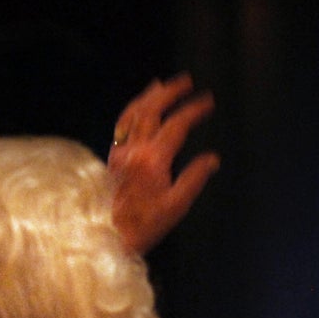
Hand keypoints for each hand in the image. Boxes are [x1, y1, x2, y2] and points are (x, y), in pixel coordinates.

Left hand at [108, 74, 219, 254]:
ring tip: (161, 85)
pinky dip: (133, 111)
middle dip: (170, 92)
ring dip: (149, 96)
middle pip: (151, 109)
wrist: (107, 236)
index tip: (207, 101)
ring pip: (133, 114)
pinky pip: (122, 125)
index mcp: (152, 160)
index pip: (176, 125)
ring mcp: (119, 152)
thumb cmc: (143, 226)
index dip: (193, 110)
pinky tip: (138, 109)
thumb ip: (194, 179)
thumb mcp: (176, 206)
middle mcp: (133, 149)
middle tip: (186, 81)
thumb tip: (211, 160)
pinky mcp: (112, 158)